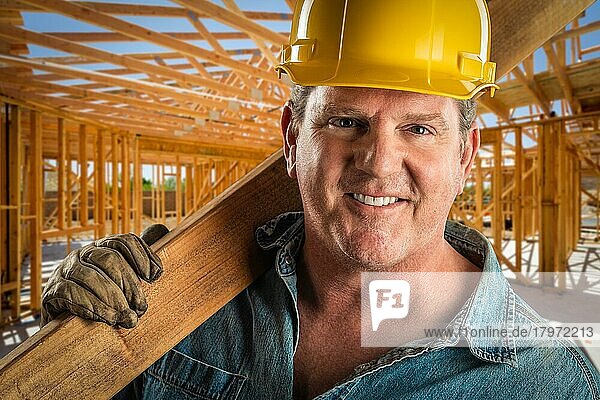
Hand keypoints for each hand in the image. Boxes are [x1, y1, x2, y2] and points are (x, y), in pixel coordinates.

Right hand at [40, 224, 168, 327]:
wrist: (68, 326)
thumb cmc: (103, 302)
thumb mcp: (123, 287)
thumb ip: (139, 274)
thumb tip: (159, 270)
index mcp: (103, 248)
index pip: (125, 241)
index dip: (142, 256)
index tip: (154, 277)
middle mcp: (84, 254)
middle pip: (110, 259)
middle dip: (129, 285)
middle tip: (141, 308)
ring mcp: (65, 270)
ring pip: (91, 276)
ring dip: (112, 299)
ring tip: (126, 318)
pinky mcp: (52, 291)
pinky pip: (70, 292)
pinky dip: (91, 305)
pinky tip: (105, 318)